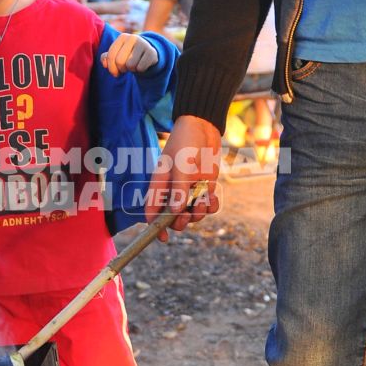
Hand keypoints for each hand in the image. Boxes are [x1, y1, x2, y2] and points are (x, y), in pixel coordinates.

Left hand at [100, 32, 158, 75]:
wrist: (147, 53)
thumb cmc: (128, 55)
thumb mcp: (116, 54)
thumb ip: (106, 58)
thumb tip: (104, 64)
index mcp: (122, 37)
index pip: (111, 56)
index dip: (111, 68)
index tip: (115, 72)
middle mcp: (133, 38)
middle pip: (120, 61)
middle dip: (121, 69)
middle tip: (125, 69)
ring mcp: (143, 44)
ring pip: (130, 65)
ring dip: (131, 69)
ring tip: (134, 65)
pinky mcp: (152, 52)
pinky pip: (141, 68)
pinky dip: (140, 70)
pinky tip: (141, 65)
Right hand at [145, 115, 222, 234]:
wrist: (203, 127)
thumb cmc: (186, 142)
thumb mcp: (182, 165)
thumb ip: (179, 189)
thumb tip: (176, 212)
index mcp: (159, 185)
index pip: (152, 211)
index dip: (155, 227)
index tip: (162, 238)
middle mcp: (172, 190)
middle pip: (172, 217)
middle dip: (180, 221)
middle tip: (189, 215)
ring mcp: (188, 190)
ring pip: (191, 213)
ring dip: (198, 213)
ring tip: (203, 201)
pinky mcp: (203, 187)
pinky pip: (206, 205)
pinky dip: (211, 205)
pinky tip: (213, 196)